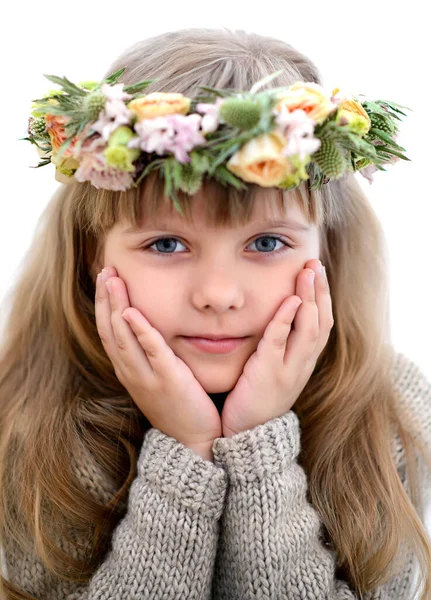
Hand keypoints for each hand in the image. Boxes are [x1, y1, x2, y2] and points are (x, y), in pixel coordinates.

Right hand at [95, 267, 221, 451]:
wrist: (192, 441)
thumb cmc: (178, 407)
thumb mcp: (157, 378)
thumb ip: (150, 355)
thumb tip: (149, 330)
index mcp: (129, 369)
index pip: (109, 331)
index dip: (104, 303)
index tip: (105, 278)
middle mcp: (131, 371)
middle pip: (110, 328)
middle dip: (106, 297)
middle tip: (105, 269)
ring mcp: (146, 376)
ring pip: (123, 335)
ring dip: (116, 305)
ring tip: (113, 279)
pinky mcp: (167, 379)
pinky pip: (151, 350)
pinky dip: (140, 330)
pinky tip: (132, 312)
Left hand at [220, 259, 333, 436]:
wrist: (247, 434)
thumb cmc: (256, 397)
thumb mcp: (274, 369)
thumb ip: (279, 344)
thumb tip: (279, 314)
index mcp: (304, 362)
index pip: (322, 323)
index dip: (323, 296)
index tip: (318, 270)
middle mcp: (302, 365)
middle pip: (321, 321)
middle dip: (320, 290)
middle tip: (315, 262)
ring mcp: (289, 370)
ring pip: (309, 329)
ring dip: (310, 298)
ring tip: (307, 272)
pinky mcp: (268, 375)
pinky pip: (280, 342)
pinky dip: (287, 320)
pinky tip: (290, 301)